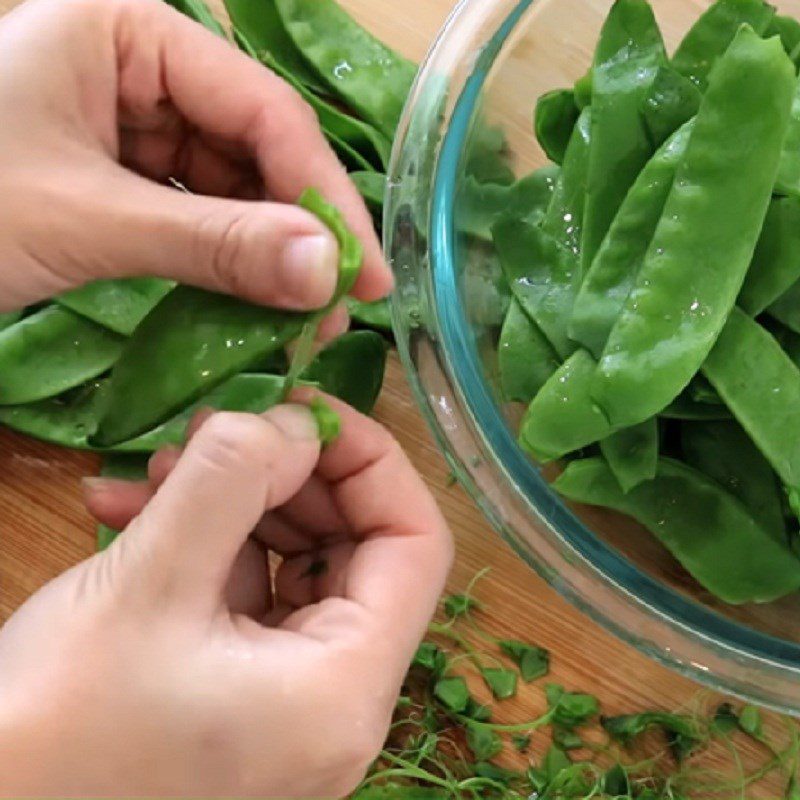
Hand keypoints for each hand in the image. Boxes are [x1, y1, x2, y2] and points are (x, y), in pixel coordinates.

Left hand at [0, 0, 389, 323]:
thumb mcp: (88, 221)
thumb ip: (214, 243)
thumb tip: (328, 273)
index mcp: (129, 32)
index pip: (260, 110)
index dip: (322, 196)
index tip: (364, 278)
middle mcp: (139, 70)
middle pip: (254, 151)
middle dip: (298, 233)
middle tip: (336, 312)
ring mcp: (131, 127)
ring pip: (233, 190)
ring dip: (268, 257)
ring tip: (301, 321)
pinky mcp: (123, 180)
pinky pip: (198, 219)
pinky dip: (227, 265)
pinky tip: (253, 304)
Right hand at [0, 395, 452, 796]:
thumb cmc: (55, 725)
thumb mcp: (147, 581)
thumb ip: (231, 479)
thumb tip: (294, 423)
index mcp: (345, 687)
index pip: (417, 543)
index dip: (372, 460)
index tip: (303, 407)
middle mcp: (336, 703)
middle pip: (358, 550)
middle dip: (290, 476)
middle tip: (219, 431)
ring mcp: (290, 703)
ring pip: (296, 565)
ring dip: (238, 503)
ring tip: (162, 471)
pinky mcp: (242, 697)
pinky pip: (249, 597)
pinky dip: (207, 546)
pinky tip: (138, 511)